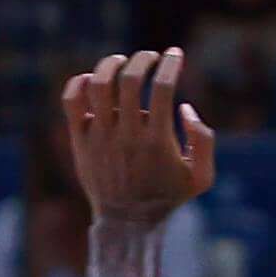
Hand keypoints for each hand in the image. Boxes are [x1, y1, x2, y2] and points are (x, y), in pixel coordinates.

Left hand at [65, 51, 217, 228]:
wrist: (126, 222)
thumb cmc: (167, 197)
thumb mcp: (201, 178)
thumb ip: (204, 141)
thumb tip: (185, 108)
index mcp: (157, 141)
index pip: (163, 88)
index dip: (171, 64)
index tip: (176, 53)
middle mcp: (126, 135)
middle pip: (131, 80)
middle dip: (143, 59)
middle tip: (150, 57)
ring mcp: (100, 137)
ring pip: (99, 84)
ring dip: (111, 64)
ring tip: (122, 61)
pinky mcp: (80, 140)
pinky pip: (71, 101)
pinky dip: (78, 82)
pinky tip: (91, 79)